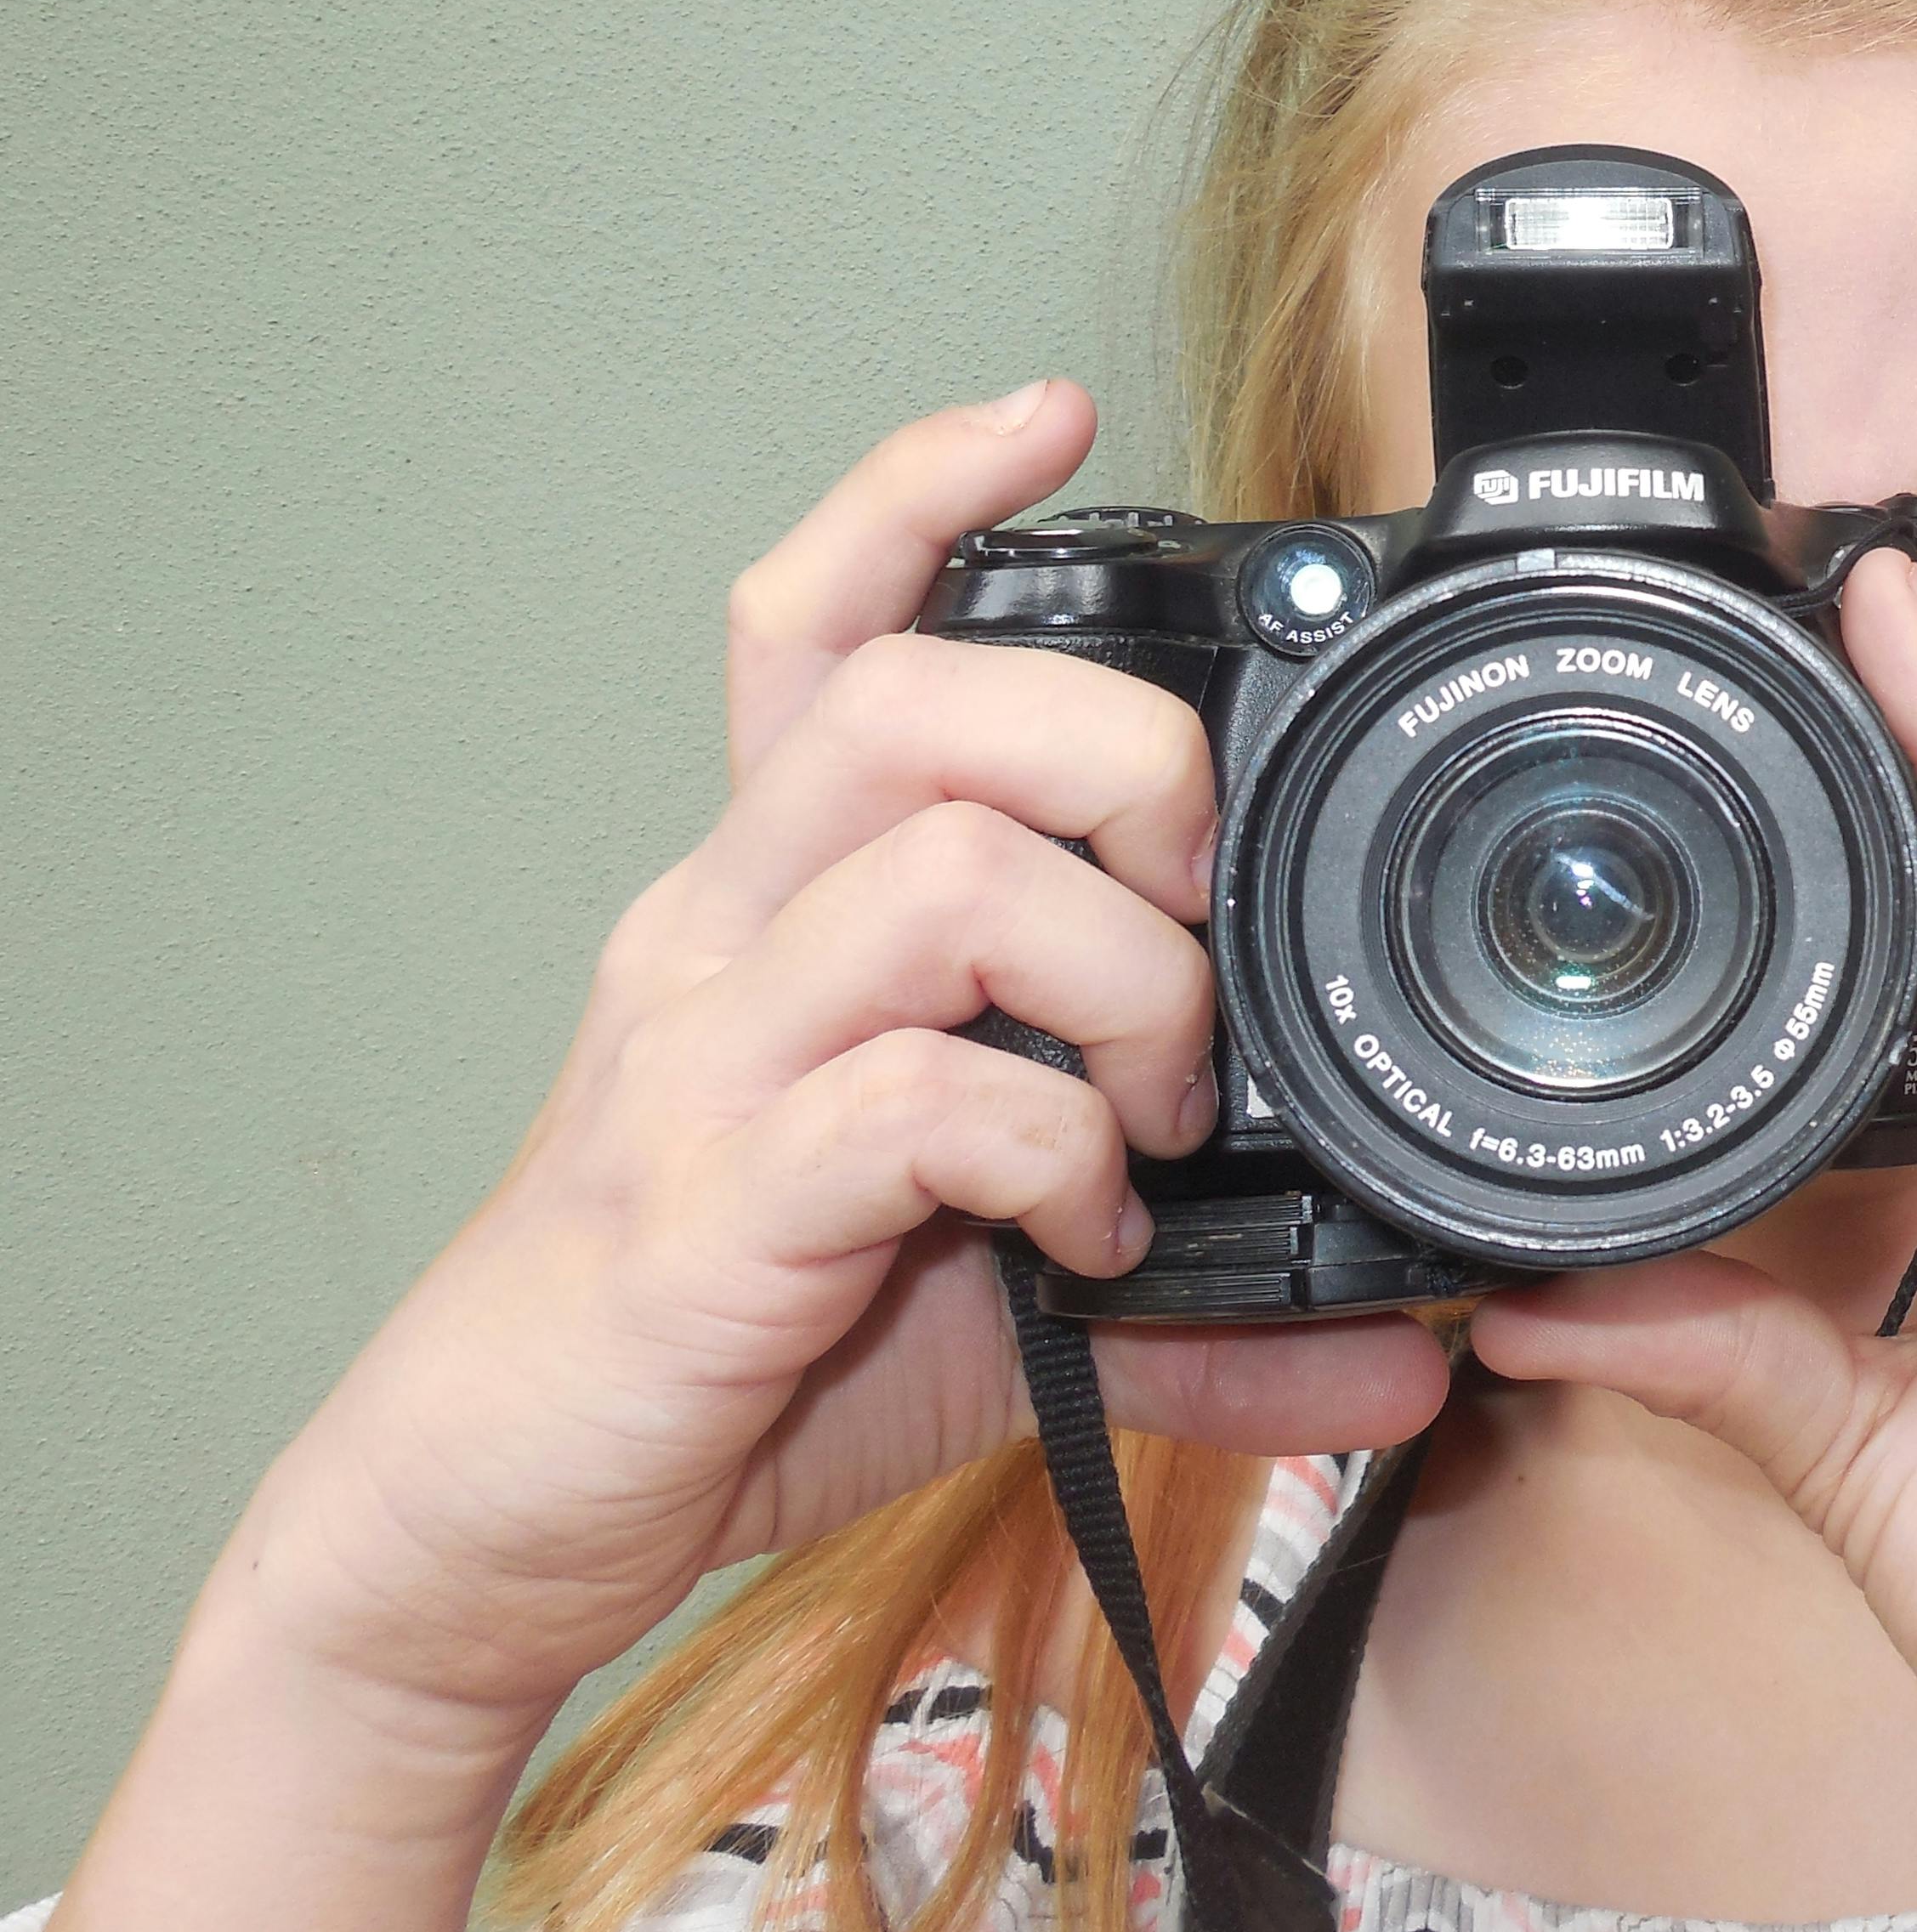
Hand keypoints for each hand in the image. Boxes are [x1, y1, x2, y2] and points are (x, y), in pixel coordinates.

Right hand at [236, 383, 1447, 1744]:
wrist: (491, 1519)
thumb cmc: (738, 1351)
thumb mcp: (990, 1295)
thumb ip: (1197, 1293)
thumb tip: (1410, 1345)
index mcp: (779, 902)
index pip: (821, 625)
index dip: (921, 495)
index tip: (1052, 412)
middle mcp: (725, 936)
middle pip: (922, 700)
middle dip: (1128, 763)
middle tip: (1203, 914)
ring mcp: (702, 1062)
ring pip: (942, 871)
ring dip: (1126, 979)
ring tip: (1164, 1111)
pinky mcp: (702, 1208)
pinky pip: (912, 1097)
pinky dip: (1054, 1154)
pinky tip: (1088, 1238)